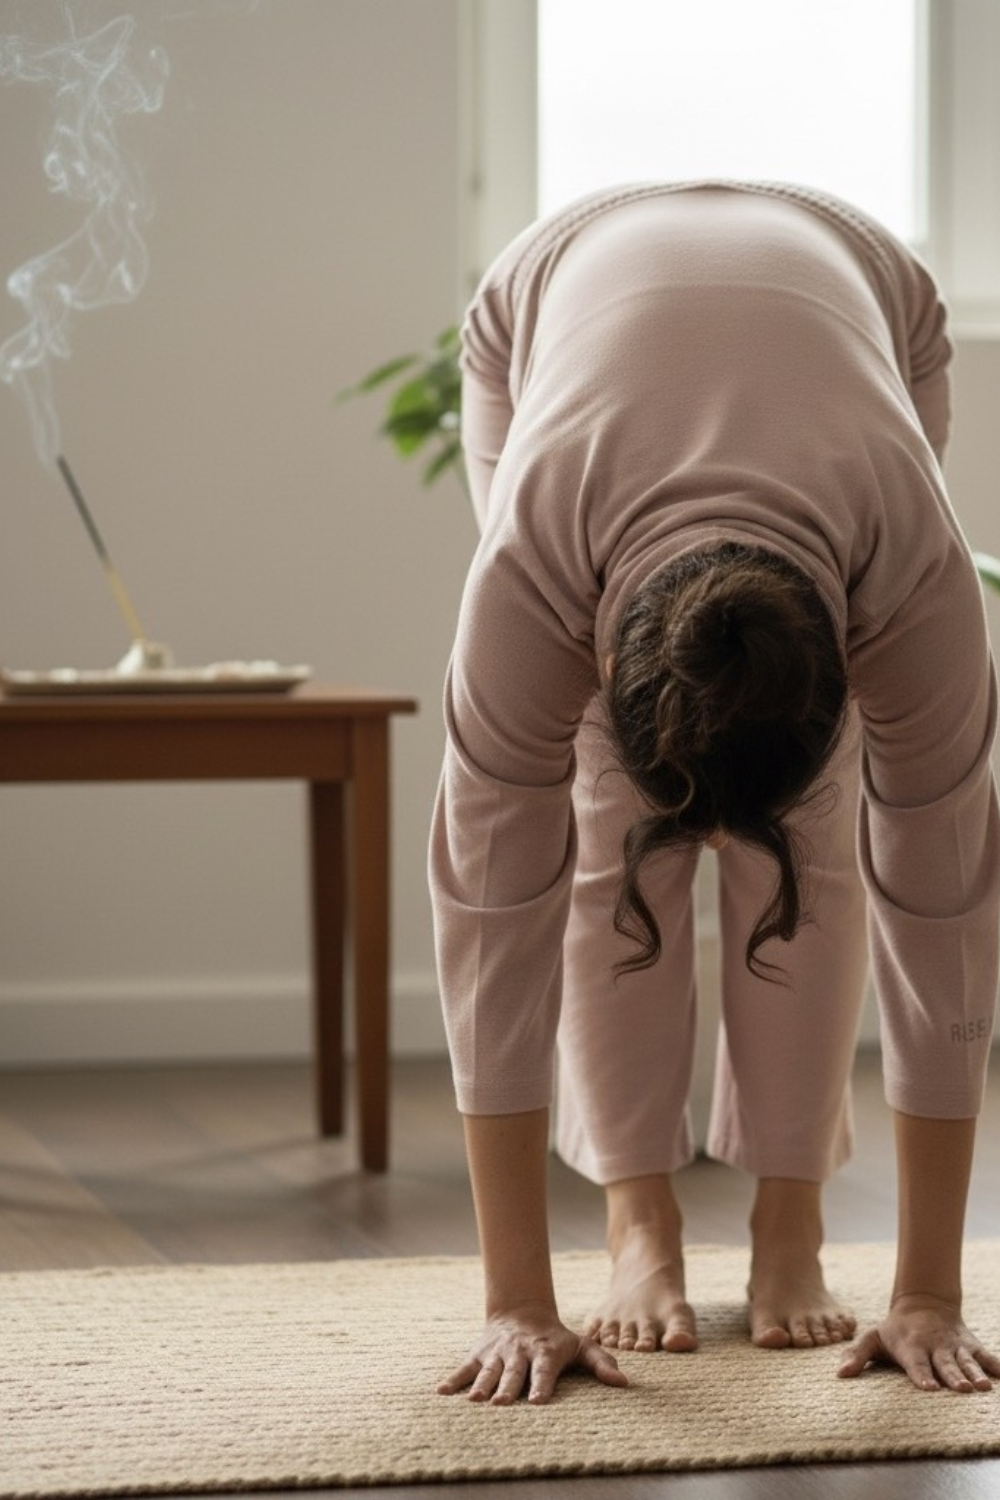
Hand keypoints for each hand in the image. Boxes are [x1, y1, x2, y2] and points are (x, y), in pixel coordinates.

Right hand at [437, 1303, 628, 1404]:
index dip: (542, 1385)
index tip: (539, 1401)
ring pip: (489, 1370)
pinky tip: (441, 1392)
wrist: (521, 1311)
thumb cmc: (556, 1338)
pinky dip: (453, 1379)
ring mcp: (497, 1353)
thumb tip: (623, 1383)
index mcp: (544, 1352)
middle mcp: (519, 1352)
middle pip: (514, 1373)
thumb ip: (601, 1363)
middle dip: (508, 1388)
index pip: (543, 1370)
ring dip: (482, 1385)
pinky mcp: (480, 1354)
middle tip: (503, 1405)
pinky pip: (465, 1367)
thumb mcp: (581, 1346)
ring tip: (475, 1400)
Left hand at [838, 1294, 999, 1391]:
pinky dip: (996, 1364)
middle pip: (944, 1365)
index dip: (922, 1377)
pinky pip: (985, 1355)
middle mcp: (935, 1348)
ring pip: (966, 1361)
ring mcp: (955, 1346)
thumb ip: (857, 1355)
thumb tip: (839, 1374)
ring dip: (975, 1373)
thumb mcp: (873, 1338)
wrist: (924, 1303)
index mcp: (911, 1348)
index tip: (929, 1389)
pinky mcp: (970, 1344)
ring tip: (983, 1387)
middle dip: (953, 1378)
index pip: (916, 1365)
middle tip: (963, 1390)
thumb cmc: (894, 1329)